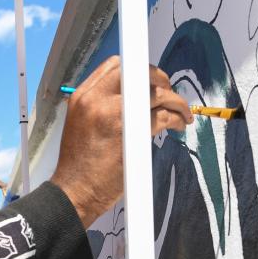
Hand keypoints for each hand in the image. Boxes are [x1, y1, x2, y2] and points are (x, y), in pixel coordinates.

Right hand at [48, 56, 189, 227]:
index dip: (138, 71)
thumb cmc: (79, 165)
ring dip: (176, 101)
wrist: (75, 192)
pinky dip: (176, 119)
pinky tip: (178, 126)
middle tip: (169, 94)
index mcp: (83, 96)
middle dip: (161, 80)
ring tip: (182, 113)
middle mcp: (97, 99)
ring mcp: (115, 114)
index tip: (150, 82)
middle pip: (139, 73)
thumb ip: (101, 105)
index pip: (116, 66)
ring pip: (157, 94)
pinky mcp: (133, 132)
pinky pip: (164, 116)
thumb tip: (132, 97)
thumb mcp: (80, 123)